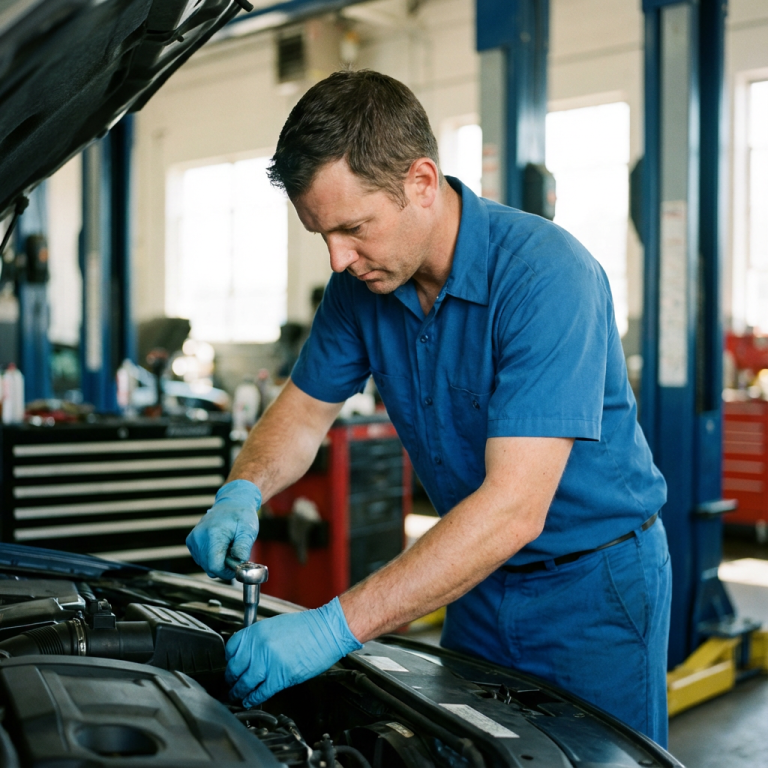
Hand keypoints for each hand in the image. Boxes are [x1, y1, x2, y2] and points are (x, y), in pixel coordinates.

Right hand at [186, 480, 260, 578]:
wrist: (232, 503)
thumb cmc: (241, 516)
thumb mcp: (248, 530)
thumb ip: (243, 548)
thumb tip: (238, 563)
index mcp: (213, 534)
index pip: (215, 566)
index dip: (227, 571)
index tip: (237, 566)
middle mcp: (199, 537)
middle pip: (209, 567)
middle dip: (224, 566)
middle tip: (234, 553)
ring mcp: (193, 539)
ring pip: (205, 565)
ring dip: (218, 561)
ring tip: (227, 546)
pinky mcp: (191, 541)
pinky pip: (201, 559)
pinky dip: (211, 557)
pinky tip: (220, 545)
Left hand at [226, 597, 362, 705]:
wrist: (327, 631)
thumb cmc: (308, 627)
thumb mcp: (277, 624)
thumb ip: (261, 638)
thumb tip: (251, 652)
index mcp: (257, 631)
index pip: (232, 648)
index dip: (229, 660)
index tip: (231, 665)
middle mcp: (258, 646)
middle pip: (235, 668)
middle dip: (231, 679)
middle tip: (230, 684)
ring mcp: (268, 662)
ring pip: (244, 683)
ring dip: (239, 692)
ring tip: (237, 696)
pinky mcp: (279, 677)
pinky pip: (260, 692)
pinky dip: (253, 699)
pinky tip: (251, 701)